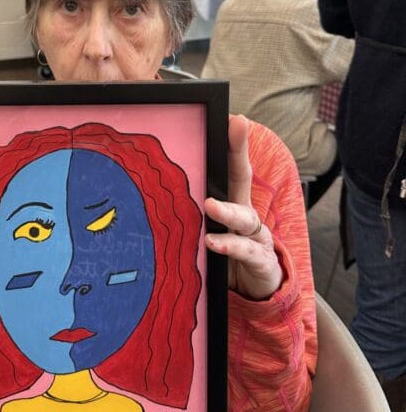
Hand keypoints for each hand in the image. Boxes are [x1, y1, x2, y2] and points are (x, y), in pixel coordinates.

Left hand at [204, 115, 282, 299]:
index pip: (233, 169)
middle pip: (243, 178)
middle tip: (238, 126)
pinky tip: (212, 242)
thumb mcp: (211, 233)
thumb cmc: (227, 258)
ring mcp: (256, 238)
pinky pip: (244, 251)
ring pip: (245, 217)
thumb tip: (151, 194)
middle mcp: (248, 216)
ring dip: (227, 209)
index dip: (234, 143)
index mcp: (234, 205)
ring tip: (210, 205)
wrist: (256, 294)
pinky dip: (229, 246)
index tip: (233, 117)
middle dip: (240, 151)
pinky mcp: (260, 262)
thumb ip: (191, 216)